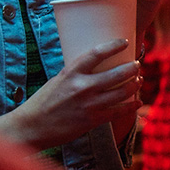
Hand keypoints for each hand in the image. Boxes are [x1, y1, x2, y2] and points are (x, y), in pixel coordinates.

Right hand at [0, 41, 141, 149]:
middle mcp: (82, 87)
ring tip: (139, 80)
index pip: (97, 53)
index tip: (125, 42)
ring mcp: (89, 104)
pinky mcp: (92, 120)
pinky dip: (131, 106)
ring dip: (134, 85)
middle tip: (137, 65)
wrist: (31, 127)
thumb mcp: (58, 80)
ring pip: (122, 92)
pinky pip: (119, 111)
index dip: (114, 46)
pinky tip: (138, 102)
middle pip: (117, 74)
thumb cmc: (43, 102)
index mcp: (71, 73)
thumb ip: (76, 74)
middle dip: (132, 68)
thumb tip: (95, 66)